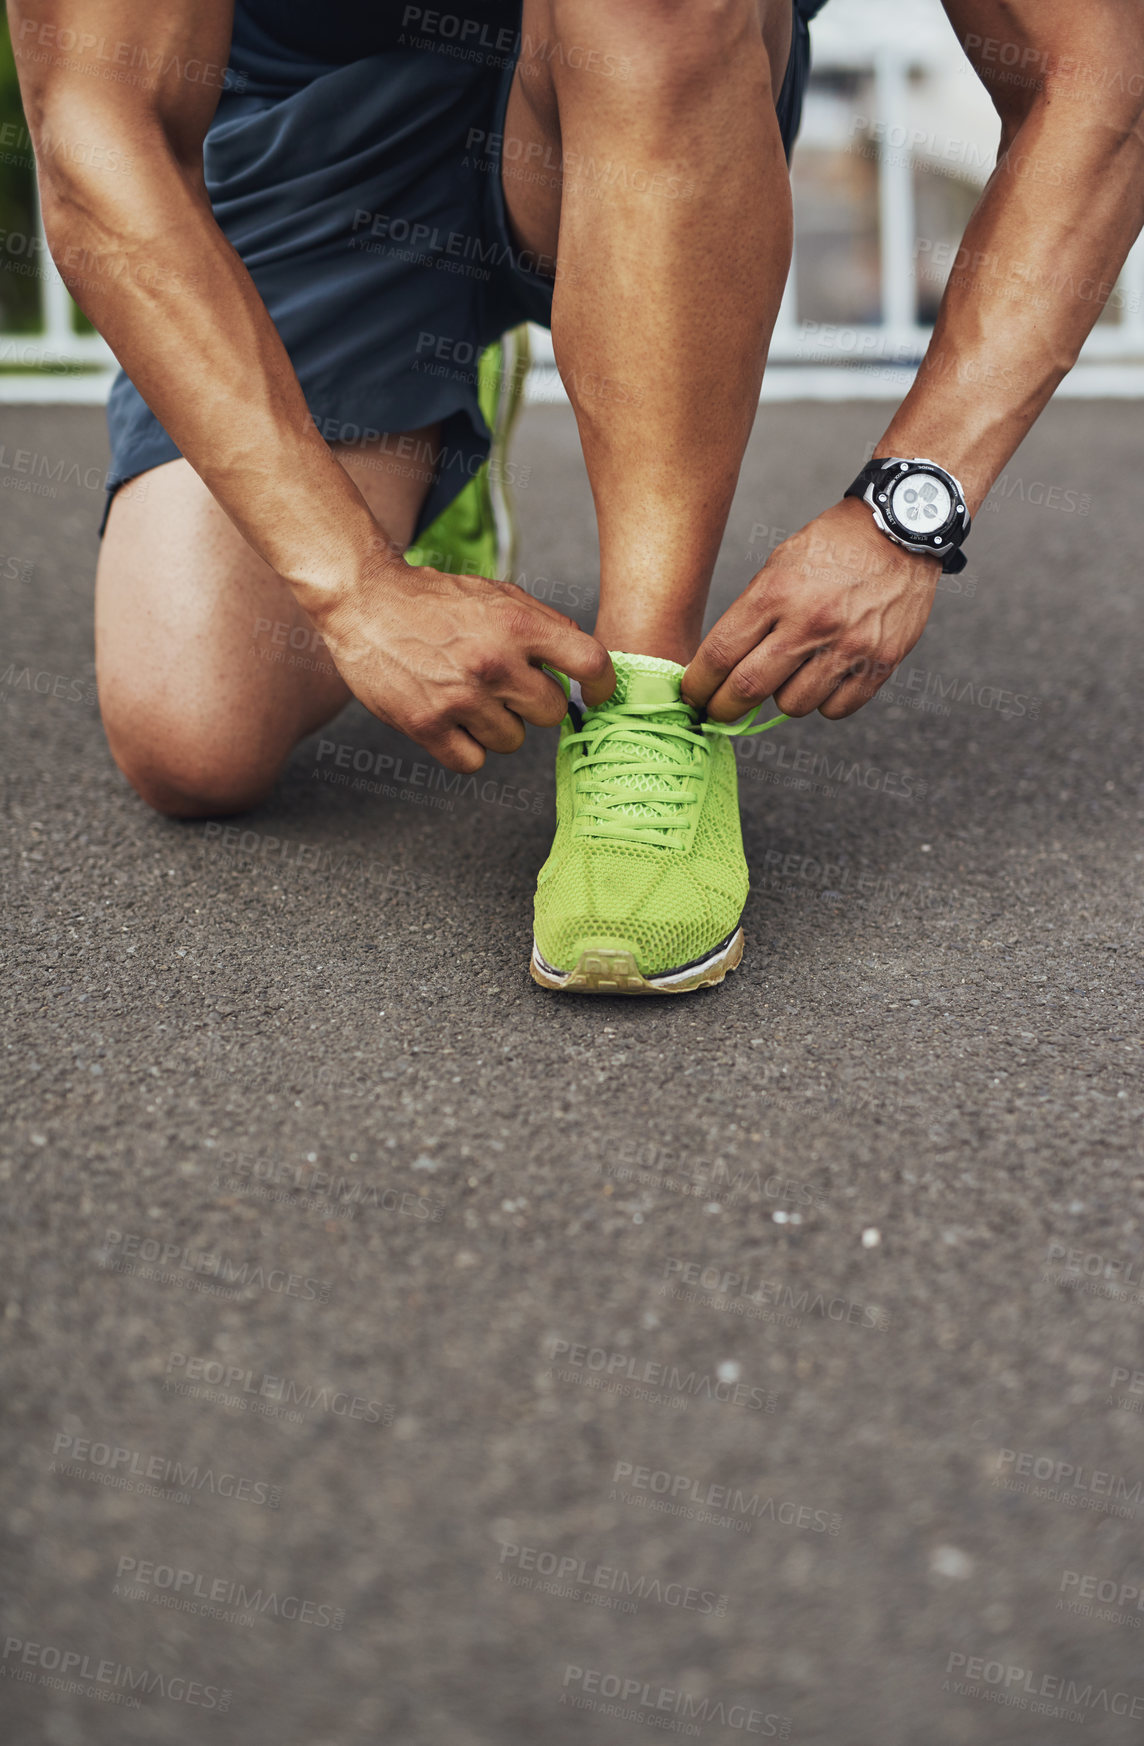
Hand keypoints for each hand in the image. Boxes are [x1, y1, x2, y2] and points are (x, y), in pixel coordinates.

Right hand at [309, 557, 614, 770]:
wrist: (365, 601)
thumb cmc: (434, 599)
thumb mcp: (497, 594)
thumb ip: (542, 625)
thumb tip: (583, 662)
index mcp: (517, 624)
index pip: (589, 663)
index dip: (602, 684)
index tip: (595, 694)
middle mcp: (494, 662)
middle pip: (550, 713)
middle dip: (533, 703)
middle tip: (505, 687)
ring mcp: (460, 697)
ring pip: (512, 741)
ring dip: (496, 726)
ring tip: (469, 698)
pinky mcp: (426, 724)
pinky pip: (472, 762)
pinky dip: (465, 748)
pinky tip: (450, 721)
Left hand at [683, 498, 939, 720]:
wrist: (901, 529)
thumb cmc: (833, 547)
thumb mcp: (779, 565)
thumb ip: (753, 614)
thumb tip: (722, 666)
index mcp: (777, 592)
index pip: (720, 654)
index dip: (698, 684)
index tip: (692, 695)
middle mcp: (810, 622)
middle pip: (748, 689)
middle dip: (724, 708)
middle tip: (718, 712)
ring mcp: (848, 645)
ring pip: (792, 705)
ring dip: (782, 699)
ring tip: (791, 674)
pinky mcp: (881, 661)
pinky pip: (836, 709)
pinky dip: (824, 702)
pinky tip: (825, 678)